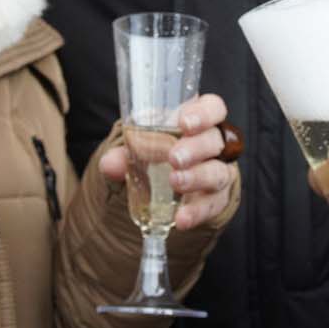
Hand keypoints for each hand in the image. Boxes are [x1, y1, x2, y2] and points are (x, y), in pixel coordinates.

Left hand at [100, 94, 234, 231]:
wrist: (164, 188)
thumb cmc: (155, 154)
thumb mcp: (138, 148)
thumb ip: (123, 154)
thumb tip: (109, 164)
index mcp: (198, 121)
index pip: (214, 108)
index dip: (205, 113)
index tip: (185, 123)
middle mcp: (214, 145)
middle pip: (215, 141)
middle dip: (196, 148)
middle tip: (174, 158)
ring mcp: (219, 173)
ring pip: (218, 173)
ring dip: (197, 177)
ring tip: (176, 182)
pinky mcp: (217, 200)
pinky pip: (213, 206)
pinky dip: (197, 212)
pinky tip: (182, 218)